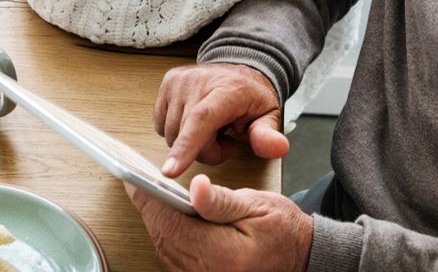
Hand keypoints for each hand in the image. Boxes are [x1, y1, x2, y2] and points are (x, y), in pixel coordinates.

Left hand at [126, 174, 312, 271]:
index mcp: (223, 255)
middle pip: (164, 239)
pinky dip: (168, 236)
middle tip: (136, 182)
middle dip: (149, 209)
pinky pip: (174, 259)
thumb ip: (222, 200)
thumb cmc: (283, 230)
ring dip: (156, 222)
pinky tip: (167, 217)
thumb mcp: (257, 205)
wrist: (300, 258)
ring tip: (147, 194)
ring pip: (165, 250)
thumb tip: (195, 188)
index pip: (173, 226)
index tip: (134, 180)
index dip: (150, 201)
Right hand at [154, 63, 288, 177]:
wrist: (241, 70)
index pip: (202, 119)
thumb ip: (268, 134)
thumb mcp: (269, 115)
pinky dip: (178, 132)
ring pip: (172, 134)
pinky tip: (196, 121)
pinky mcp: (167, 83)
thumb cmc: (253, 96)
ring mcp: (180, 81)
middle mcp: (199, 80)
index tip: (169, 172)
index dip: (186, 147)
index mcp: (227, 89)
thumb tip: (278, 148)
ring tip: (214, 128)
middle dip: (206, 150)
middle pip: (187, 135)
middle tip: (228, 138)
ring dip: (191, 143)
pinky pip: (162, 125)